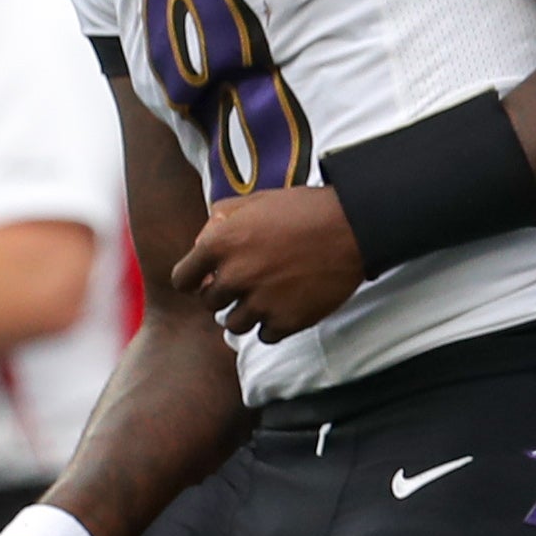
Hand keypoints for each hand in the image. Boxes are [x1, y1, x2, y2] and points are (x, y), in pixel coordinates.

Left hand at [173, 186, 364, 342]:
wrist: (354, 226)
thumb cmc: (305, 210)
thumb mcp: (256, 200)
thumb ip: (221, 218)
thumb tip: (202, 239)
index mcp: (220, 244)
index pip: (181, 280)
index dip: (193, 280)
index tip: (205, 280)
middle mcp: (235, 276)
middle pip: (210, 303)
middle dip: (225, 293)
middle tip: (249, 281)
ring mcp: (260, 302)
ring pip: (234, 324)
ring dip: (246, 312)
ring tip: (268, 296)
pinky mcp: (286, 321)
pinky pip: (265, 335)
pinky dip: (273, 324)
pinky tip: (286, 305)